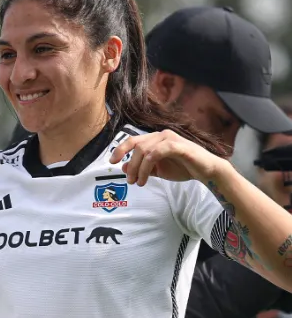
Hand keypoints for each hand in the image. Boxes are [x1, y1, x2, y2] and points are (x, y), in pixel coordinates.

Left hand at [109, 130, 230, 186]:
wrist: (206, 171)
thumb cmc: (183, 167)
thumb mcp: (157, 170)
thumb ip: (142, 167)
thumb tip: (124, 166)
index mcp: (155, 139)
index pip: (133, 140)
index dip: (120, 149)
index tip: (112, 162)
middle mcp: (161, 135)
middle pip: (136, 146)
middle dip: (130, 165)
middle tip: (130, 181)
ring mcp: (170, 139)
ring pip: (144, 150)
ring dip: (138, 168)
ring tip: (139, 182)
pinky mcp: (178, 146)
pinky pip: (157, 152)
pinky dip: (147, 166)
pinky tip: (146, 178)